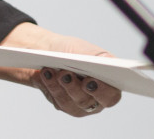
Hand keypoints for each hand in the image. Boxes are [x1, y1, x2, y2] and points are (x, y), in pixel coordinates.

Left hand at [0, 23, 123, 117]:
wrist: (38, 51)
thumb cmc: (61, 47)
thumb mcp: (80, 49)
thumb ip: (97, 60)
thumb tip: (110, 69)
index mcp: (108, 76)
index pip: (116, 92)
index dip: (108, 90)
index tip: (93, 80)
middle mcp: (97, 93)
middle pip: (96, 103)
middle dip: (78, 88)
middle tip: (67, 73)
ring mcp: (80, 102)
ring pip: (76, 106)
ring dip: (62, 88)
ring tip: (53, 71)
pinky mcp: (62, 104)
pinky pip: (60, 104)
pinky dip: (52, 90)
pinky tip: (46, 76)